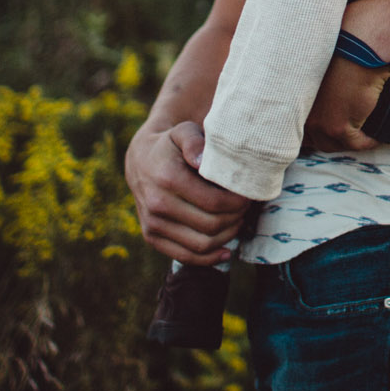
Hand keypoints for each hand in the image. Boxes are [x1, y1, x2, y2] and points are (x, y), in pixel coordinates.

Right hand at [125, 120, 254, 264]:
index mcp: (168, 179)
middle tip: (246, 208)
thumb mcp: (183, 132)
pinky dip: (209, 258)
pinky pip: (185, 257)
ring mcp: (153, 224)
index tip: (249, 196)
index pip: (214, 202)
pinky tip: (226, 251)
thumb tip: (203, 162)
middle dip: (236, 218)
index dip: (238, 203)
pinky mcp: (151, 238)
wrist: (140, 161)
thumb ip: (195, 141)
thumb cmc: (171, 145)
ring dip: (227, 236)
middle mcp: (158, 205)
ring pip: (201, 244)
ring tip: (237, 221)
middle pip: (211, 225)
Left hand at [304, 57, 389, 151]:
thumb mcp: (323, 75)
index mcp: (297, 101)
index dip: (313, 134)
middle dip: (331, 142)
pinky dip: (367, 143)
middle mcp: (304, 115)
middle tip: (347, 139)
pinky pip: (355, 144)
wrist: (356, 53)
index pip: (300, 129)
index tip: (327, 134)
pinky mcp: (339, 128)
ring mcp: (320, 123)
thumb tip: (330, 104)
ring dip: (348, 144)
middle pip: (316, 141)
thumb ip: (319, 93)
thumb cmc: (343, 57)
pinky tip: (375, 139)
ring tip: (362, 139)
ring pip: (333, 146)